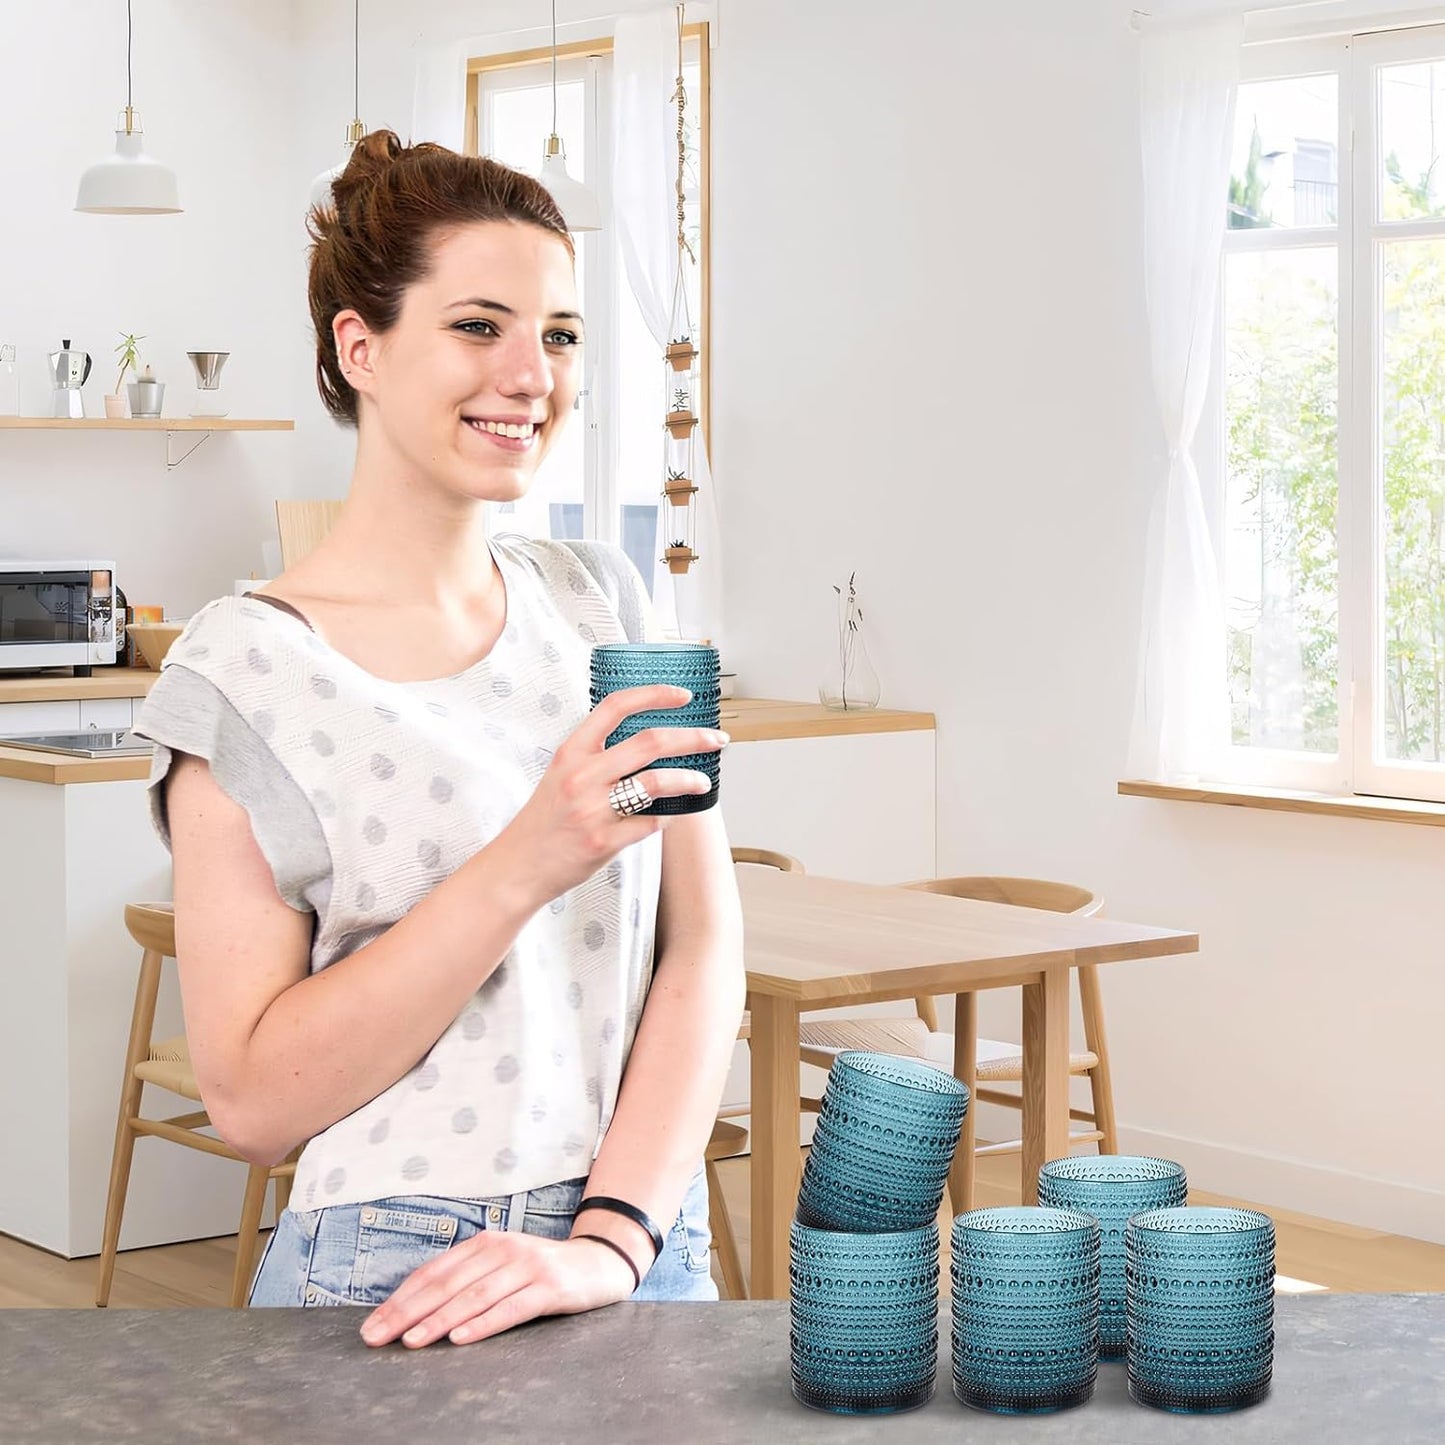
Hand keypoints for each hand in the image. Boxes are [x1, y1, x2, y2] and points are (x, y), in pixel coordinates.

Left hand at [359, 1230, 636, 1347]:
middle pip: (447, 1284)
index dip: (400, 1299)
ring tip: (411, 1340)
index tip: (372, 1325)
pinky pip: (511, 1308)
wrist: (599, 1261)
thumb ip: (469, 1280)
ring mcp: (527, 1266)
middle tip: (377, 1337)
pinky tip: (461, 1337)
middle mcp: (503, 1249)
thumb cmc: (542, 1271)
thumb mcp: (503, 1266)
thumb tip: (417, 1309)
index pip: (433, 1273)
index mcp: (485, 1243)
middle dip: (407, 1313)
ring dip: (439, 1319)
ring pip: (474, 1296)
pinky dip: (483, 1323)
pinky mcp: (550, 1287)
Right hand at [494, 684, 727, 908]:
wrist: (518, 866)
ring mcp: (592, 809)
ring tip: (703, 781)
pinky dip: (667, 819)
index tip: (684, 696)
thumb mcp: (561, 775)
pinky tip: (671, 817)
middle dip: (693, 737)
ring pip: (657, 782)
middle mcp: (582, 775)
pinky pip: (651, 824)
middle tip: (716, 739)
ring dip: (689, 779)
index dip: (654, 694)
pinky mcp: (602, 842)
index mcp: (571, 752)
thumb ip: (596, 757)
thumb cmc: (545, 821)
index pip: (616, 706)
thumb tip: (648, 744)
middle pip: (650, 741)